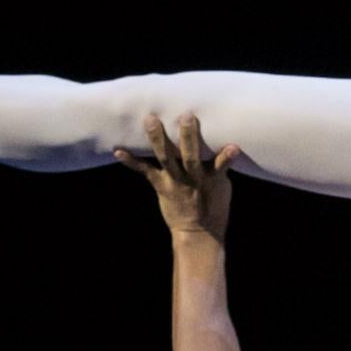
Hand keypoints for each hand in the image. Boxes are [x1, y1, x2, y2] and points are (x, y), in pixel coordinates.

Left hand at [113, 112, 241, 238]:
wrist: (198, 234)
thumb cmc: (214, 207)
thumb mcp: (223, 187)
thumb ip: (220, 165)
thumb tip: (227, 144)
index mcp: (212, 179)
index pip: (220, 163)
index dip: (226, 156)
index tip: (232, 147)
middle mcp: (192, 179)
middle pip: (190, 157)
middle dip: (189, 137)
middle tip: (187, 117)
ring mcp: (175, 182)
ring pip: (166, 158)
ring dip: (158, 139)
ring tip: (151, 120)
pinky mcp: (161, 186)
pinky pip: (145, 171)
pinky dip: (131, 162)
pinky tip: (118, 151)